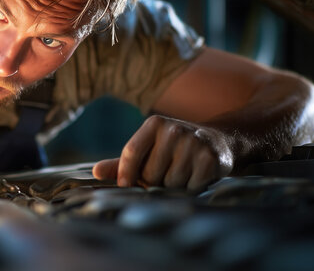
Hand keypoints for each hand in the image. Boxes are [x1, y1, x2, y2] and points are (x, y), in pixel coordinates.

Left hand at [92, 115, 232, 191]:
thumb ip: (122, 163)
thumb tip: (95, 172)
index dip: (125, 174)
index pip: (131, 152)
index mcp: (154, 124)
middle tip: (165, 174)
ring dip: (173, 187)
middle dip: (154, 182)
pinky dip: (190, 189)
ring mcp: (193, 143)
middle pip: (150, 174)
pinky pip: (189, 188)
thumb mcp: (148, 150)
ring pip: (170, 183)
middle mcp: (174, 130)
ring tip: (182, 174)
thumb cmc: (173, 150)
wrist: (218, 142)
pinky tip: (196, 177)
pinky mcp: (209, 159)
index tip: (125, 187)